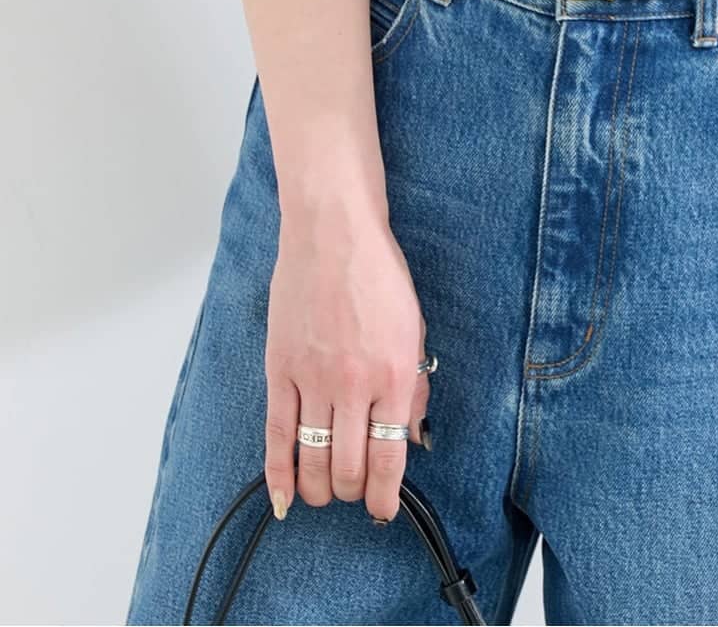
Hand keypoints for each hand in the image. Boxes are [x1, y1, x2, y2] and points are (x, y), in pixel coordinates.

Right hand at [264, 214, 432, 524]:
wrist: (334, 233)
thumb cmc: (378, 274)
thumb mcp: (414, 328)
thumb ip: (414, 386)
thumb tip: (412, 437)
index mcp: (394, 373)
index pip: (390, 456)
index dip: (386, 495)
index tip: (383, 511)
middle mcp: (354, 383)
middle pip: (349, 467)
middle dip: (354, 491)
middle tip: (356, 490)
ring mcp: (313, 379)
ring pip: (313, 459)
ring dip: (320, 489)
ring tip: (327, 492)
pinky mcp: (280, 370)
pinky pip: (276, 435)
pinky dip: (278, 474)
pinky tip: (284, 497)